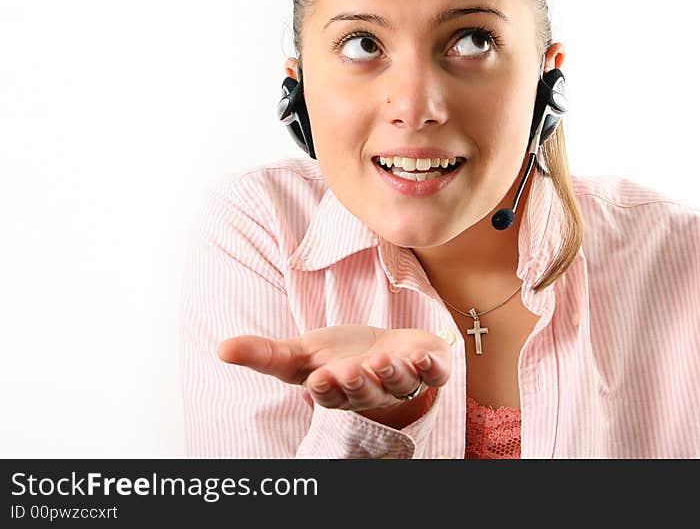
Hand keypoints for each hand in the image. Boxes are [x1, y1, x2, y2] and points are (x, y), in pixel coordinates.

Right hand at [217, 325, 450, 412]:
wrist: (387, 348)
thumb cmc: (340, 354)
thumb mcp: (300, 352)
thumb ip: (264, 354)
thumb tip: (220, 348)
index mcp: (338, 391)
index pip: (330, 395)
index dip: (326, 389)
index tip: (319, 377)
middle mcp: (371, 393)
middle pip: (365, 394)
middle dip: (357, 383)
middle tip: (349, 370)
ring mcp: (403, 383)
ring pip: (398, 385)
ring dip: (391, 374)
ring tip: (382, 360)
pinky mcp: (430, 369)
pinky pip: (434, 375)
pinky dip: (430, 367)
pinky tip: (420, 356)